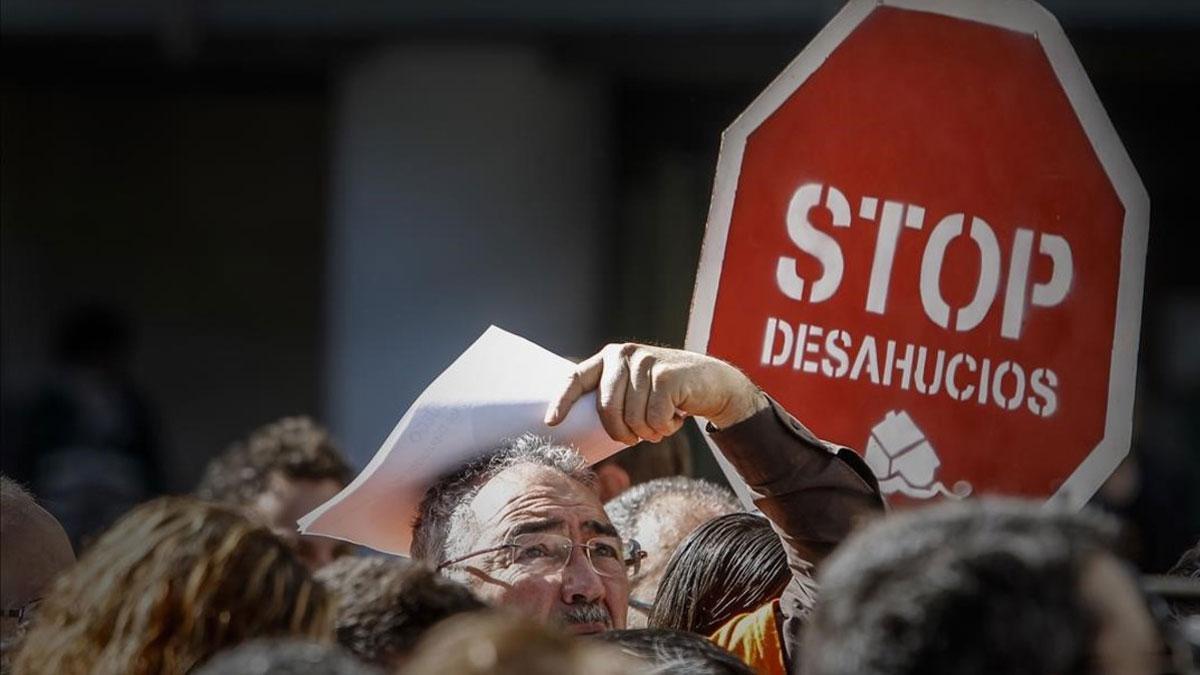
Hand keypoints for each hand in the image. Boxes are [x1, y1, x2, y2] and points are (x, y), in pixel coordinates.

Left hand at [544, 343, 767, 443]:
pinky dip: (666, 428)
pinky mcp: (667, 374)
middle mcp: (624, 354)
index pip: (577, 377)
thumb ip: (612, 398)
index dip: (562, 400)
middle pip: (607, 409)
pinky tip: (677, 416)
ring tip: (662, 421)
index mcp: (609, 358)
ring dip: (649, 431)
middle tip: (636, 438)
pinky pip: (655, 419)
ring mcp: (646, 361)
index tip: (551, 422)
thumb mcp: (635, 389)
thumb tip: (579, 428)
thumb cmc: (667, 394)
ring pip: (634, 418)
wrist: (713, 383)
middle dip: (621, 433)